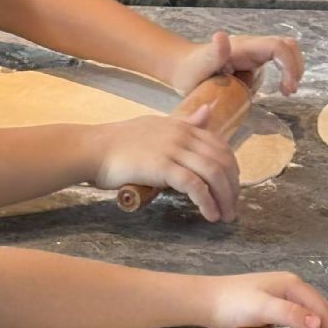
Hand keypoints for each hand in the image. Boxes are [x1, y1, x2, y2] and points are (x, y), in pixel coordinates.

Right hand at [92, 108, 239, 221]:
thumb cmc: (120, 142)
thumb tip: (207, 111)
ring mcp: (173, 149)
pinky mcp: (162, 166)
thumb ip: (184, 122)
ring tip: (225, 216)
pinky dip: (207, 202)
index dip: (232, 170)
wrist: (94, 149)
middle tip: (232, 208)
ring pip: (213, 173)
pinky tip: (210, 215)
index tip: (232, 189)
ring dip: (225, 198)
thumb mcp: (157, 125)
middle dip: (232, 187)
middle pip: (222, 160)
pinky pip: (195, 185)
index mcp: (183, 126)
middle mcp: (183, 134)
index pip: (221, 146)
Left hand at [172, 29, 303, 97]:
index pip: (277, 47)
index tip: (287, 89)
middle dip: (295, 67)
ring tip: (287, 91)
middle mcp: (253, 47)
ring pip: (286, 52)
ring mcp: (255, 54)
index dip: (289, 66)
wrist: (185, 70)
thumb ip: (213, 53)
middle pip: (287, 45)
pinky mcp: (255, 63)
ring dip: (294, 70)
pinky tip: (281, 90)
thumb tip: (221, 36)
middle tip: (290, 90)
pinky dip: (287, 74)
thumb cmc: (190, 70)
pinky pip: (279, 62)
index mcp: (243, 47)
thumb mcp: (199, 65)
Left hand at [198, 271, 327, 327]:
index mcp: (291, 284)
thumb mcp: (261, 308)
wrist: (205, 300)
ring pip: (312, 311)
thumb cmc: (231, 303)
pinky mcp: (272, 304)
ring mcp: (281, 294)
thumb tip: (318, 324)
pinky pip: (302, 315)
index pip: (321, 309)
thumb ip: (289, 314)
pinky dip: (313, 326)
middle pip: (320, 308)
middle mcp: (289, 286)